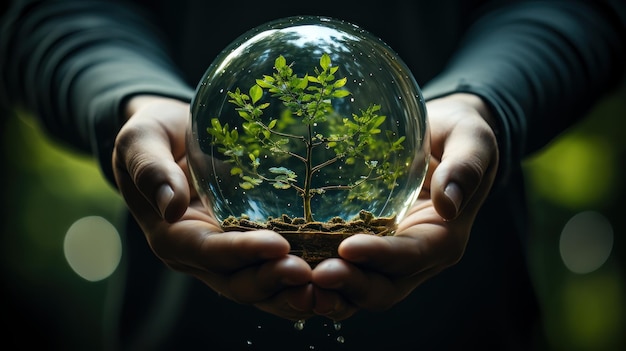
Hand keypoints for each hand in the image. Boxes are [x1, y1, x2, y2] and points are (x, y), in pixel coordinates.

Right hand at [112, 95, 314, 319]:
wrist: (172, 139)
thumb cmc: (154, 135)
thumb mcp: (141, 141)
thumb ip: (150, 168)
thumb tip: (171, 206)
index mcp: (172, 235)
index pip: (208, 252)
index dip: (243, 253)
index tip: (279, 246)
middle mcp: (199, 255)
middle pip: (237, 281)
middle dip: (274, 281)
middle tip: (312, 275)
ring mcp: (225, 256)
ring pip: (259, 286)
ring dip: (291, 292)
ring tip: (328, 289)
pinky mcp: (247, 247)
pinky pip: (272, 272)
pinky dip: (298, 281)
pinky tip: (332, 278)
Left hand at [310, 93, 499, 320]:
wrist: (440, 138)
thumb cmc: (459, 135)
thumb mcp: (471, 140)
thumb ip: (465, 167)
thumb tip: (449, 203)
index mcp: (443, 237)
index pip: (411, 256)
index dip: (381, 257)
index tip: (347, 247)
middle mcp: (417, 258)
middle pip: (384, 288)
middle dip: (350, 286)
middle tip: (314, 276)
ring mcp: (390, 258)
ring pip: (360, 290)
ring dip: (330, 292)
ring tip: (296, 283)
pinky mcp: (368, 249)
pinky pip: (344, 272)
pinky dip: (318, 278)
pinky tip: (289, 270)